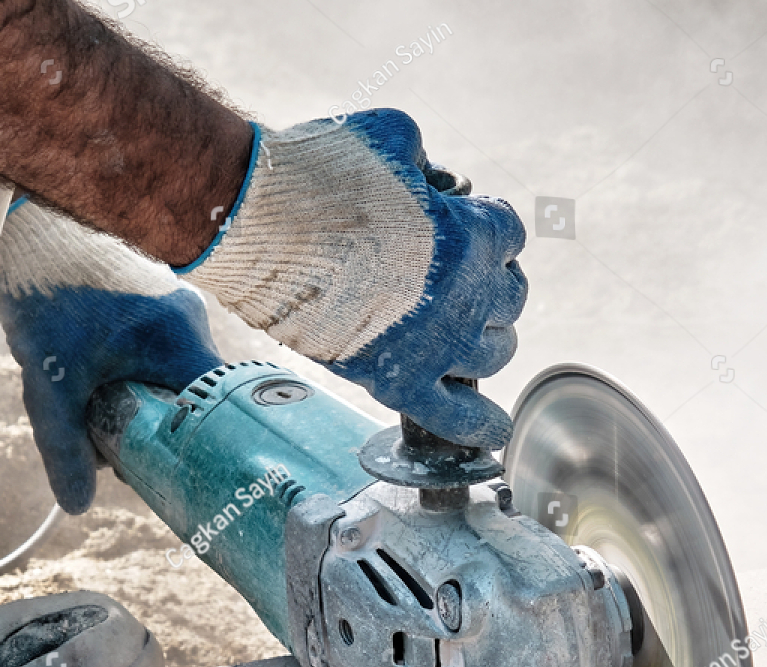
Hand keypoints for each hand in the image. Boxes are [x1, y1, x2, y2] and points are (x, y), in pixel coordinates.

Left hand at [0, 201, 223, 513]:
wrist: (25, 221)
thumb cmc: (43, 295)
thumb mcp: (50, 383)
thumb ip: (65, 446)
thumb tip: (76, 506)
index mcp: (180, 343)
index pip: (213, 412)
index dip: (191, 447)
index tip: (163, 466)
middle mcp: (192, 321)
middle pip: (192, 396)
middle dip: (157, 426)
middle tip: (116, 444)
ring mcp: (178, 302)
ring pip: (174, 372)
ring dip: (143, 396)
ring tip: (95, 401)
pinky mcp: (159, 292)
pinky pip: (161, 346)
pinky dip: (136, 368)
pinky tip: (97, 369)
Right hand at [180, 109, 527, 448]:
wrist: (255, 224)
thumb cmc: (318, 173)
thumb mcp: (392, 136)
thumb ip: (428, 163)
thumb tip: (434, 183)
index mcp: (472, 236)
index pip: (511, 235)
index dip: (488, 227)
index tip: (466, 225)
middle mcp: (466, 297)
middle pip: (510, 298)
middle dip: (489, 282)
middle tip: (458, 277)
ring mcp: (436, 346)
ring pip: (495, 353)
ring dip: (485, 338)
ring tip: (461, 330)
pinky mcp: (398, 382)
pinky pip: (456, 417)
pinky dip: (480, 425)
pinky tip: (495, 430)